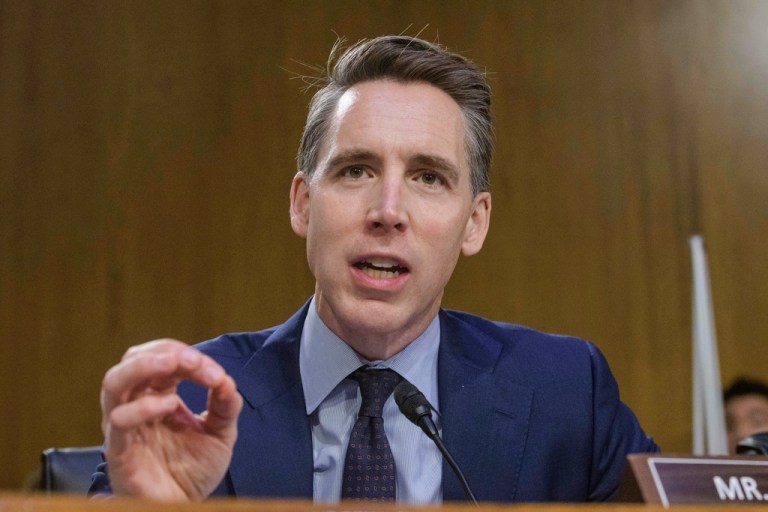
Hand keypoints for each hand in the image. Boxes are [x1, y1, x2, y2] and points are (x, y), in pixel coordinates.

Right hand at [100, 339, 242, 499]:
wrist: (183, 508)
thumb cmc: (193, 470)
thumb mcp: (221, 434)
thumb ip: (226, 406)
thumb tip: (227, 380)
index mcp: (159, 395)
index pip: (166, 359)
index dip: (189, 357)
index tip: (216, 375)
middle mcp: (136, 404)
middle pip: (133, 360)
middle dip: (165, 352)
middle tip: (193, 362)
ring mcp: (124, 426)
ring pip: (114, 383)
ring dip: (142, 366)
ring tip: (171, 364)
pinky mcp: (118, 450)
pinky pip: (118, 422)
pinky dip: (142, 407)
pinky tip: (169, 406)